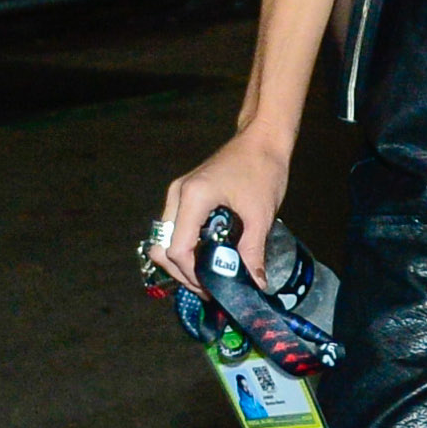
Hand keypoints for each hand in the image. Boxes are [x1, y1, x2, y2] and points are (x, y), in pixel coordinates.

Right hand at [150, 131, 290, 297]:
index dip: (192, 275)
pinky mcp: (184, 194)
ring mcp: (177, 194)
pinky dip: (185, 247)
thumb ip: (253, 251)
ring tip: (209, 277)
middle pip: (162, 248)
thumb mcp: (261, 215)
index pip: (177, 249)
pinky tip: (207, 258)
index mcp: (193, 197)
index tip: (214, 289)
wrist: (263, 138)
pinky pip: (174, 229)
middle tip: (210, 289)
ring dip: (182, 262)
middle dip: (183, 273)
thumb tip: (256, 284)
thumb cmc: (264, 170)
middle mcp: (177, 195)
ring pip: (164, 239)